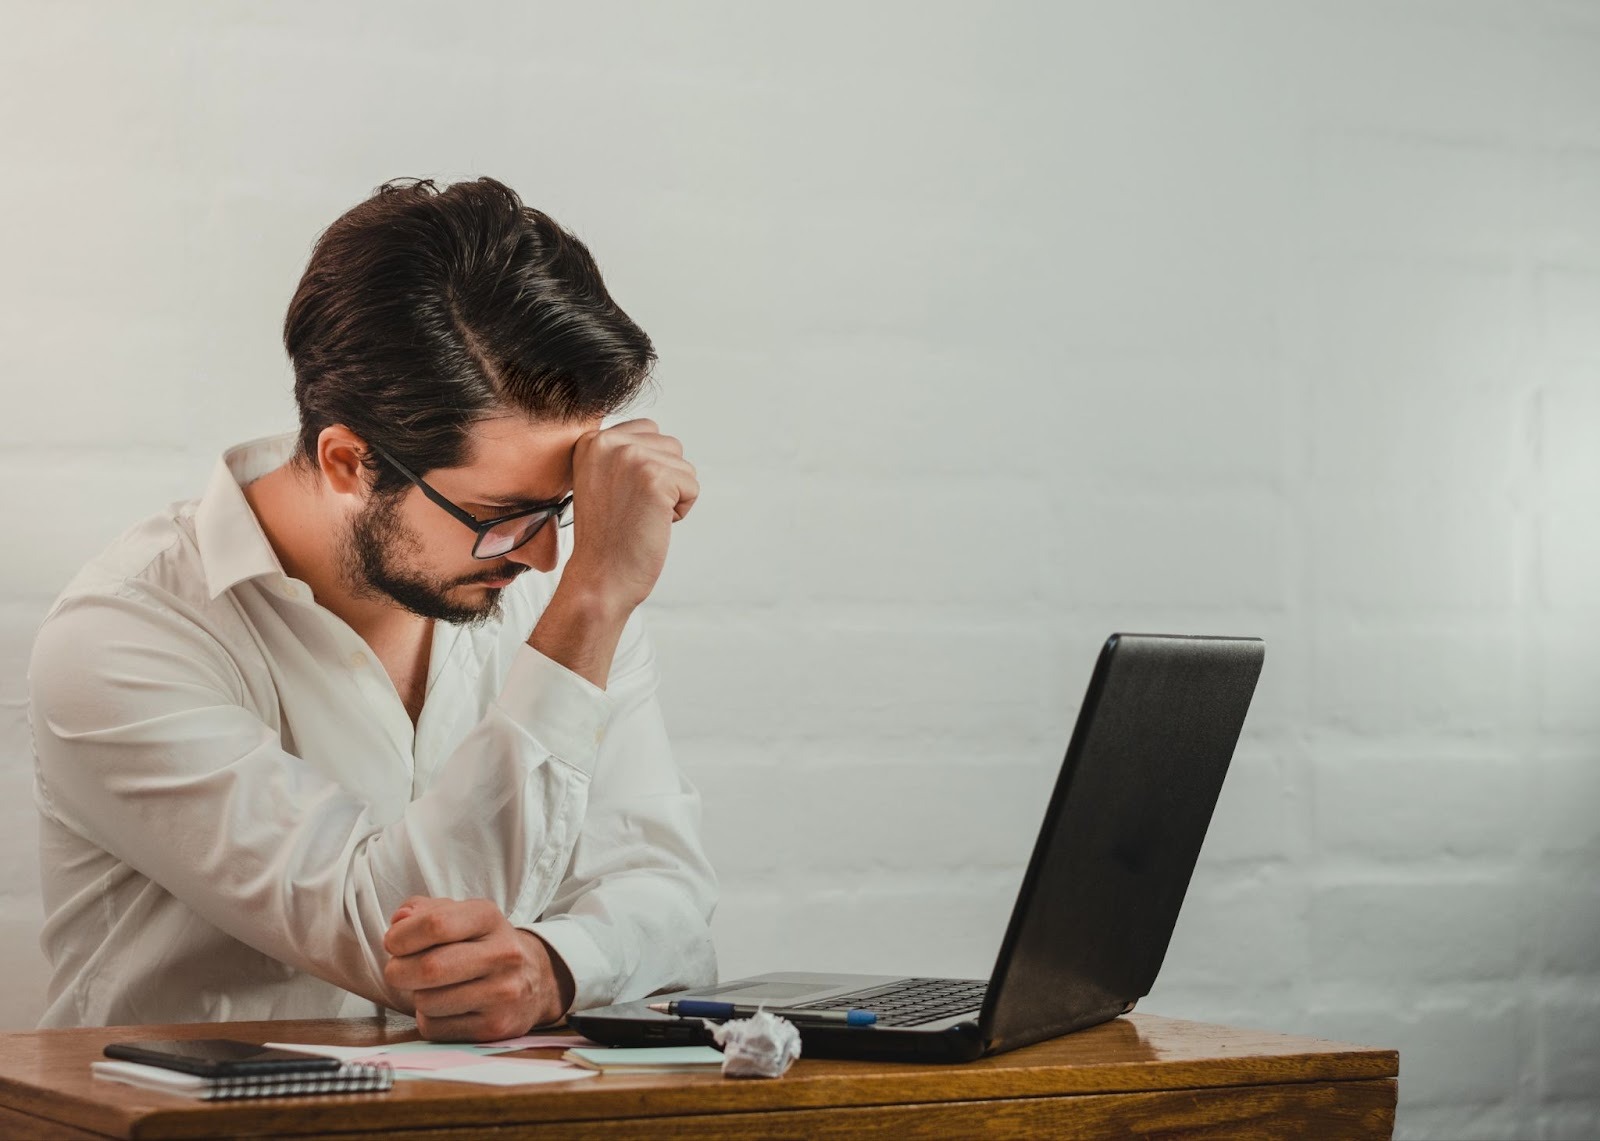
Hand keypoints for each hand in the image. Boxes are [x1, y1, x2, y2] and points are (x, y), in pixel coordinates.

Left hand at [382, 896, 574, 1041]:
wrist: (535, 979)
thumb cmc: (482, 944)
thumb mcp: (461, 916)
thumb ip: (425, 911)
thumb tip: (398, 921)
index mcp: (489, 917)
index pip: (435, 924)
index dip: (401, 936)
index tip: (393, 943)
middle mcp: (503, 953)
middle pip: (430, 968)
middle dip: (399, 971)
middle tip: (398, 970)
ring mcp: (503, 993)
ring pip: (428, 1002)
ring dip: (417, 997)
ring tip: (432, 988)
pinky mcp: (496, 1027)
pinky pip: (435, 1028)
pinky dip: (428, 1019)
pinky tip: (445, 1007)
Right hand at [563, 419, 697, 616]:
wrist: (599, 576)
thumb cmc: (606, 538)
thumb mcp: (600, 480)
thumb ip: (622, 454)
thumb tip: (661, 443)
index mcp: (591, 440)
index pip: (648, 431)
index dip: (649, 468)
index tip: (625, 497)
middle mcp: (608, 442)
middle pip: (670, 446)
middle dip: (664, 480)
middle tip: (633, 509)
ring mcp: (632, 458)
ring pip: (684, 467)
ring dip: (673, 496)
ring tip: (641, 516)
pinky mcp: (655, 478)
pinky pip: (692, 487)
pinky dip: (681, 510)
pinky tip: (653, 524)